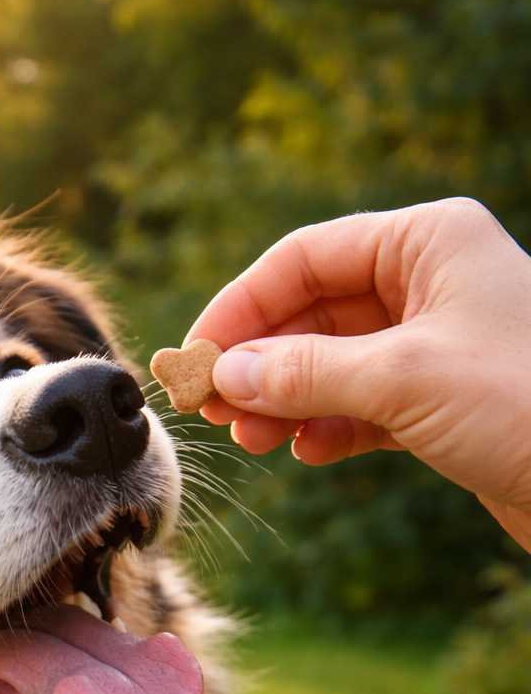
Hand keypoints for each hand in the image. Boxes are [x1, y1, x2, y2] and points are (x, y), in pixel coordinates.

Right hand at [186, 198, 530, 552]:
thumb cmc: (526, 403)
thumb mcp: (402, 378)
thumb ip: (305, 372)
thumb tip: (224, 375)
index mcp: (428, 241)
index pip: (306, 257)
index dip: (241, 306)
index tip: (195, 359)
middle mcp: (432, 281)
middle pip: (314, 310)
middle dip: (260, 361)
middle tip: (213, 410)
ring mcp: (438, 342)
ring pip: (334, 361)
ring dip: (286, 399)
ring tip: (252, 441)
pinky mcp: (445, 400)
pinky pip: (364, 403)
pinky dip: (328, 425)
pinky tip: (305, 452)